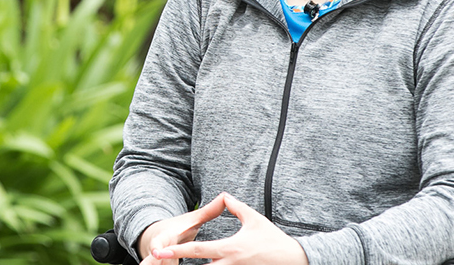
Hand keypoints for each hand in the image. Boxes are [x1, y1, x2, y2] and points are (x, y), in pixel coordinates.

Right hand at [138, 193, 229, 264]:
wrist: (156, 240)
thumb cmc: (177, 230)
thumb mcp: (190, 220)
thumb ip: (208, 212)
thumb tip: (225, 196)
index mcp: (165, 239)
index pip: (159, 244)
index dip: (157, 248)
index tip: (156, 253)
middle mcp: (158, 253)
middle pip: (151, 262)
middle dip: (149, 264)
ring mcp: (158, 263)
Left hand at [151, 193, 307, 264]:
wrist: (294, 259)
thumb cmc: (273, 239)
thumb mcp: (254, 219)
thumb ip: (236, 207)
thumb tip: (224, 196)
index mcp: (229, 248)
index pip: (197, 250)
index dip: (177, 251)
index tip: (159, 250)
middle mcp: (229, 263)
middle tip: (159, 263)